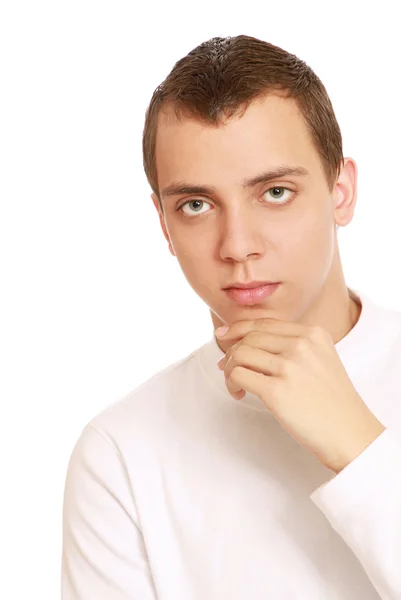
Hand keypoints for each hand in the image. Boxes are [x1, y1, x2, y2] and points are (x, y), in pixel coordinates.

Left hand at [216, 318, 385, 472]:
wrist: (349, 433)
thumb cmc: (331, 402)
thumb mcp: (321, 359)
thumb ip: (293, 345)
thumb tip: (245, 342)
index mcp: (313, 334)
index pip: (265, 323)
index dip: (239, 327)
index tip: (223, 335)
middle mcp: (302, 345)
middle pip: (249, 337)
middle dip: (232, 352)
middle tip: (228, 369)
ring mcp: (289, 367)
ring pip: (239, 354)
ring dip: (230, 370)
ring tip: (236, 386)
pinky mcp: (277, 390)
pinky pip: (238, 375)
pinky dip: (232, 384)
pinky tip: (240, 394)